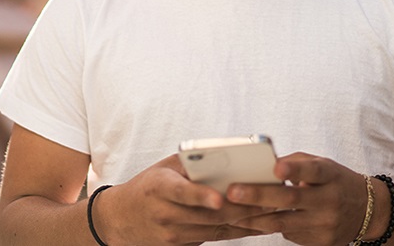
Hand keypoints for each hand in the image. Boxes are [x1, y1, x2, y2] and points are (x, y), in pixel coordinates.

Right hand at [93, 154, 271, 244]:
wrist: (120, 220)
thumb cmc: (148, 186)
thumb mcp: (162, 168)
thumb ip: (190, 164)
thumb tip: (226, 155)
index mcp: (158, 187)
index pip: (180, 192)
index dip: (200, 196)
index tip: (220, 198)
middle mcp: (164, 213)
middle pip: (208, 215)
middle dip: (241, 209)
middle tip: (269, 200)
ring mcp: (172, 234)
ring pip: (216, 230)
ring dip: (246, 223)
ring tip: (273, 213)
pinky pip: (215, 239)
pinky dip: (237, 232)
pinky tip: (257, 226)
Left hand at [224, 152, 369, 245]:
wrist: (368, 211)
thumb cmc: (336, 181)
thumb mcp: (323, 165)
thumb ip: (297, 163)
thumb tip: (264, 164)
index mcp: (330, 176)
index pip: (313, 171)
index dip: (295, 169)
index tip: (276, 166)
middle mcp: (330, 201)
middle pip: (291, 199)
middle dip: (259, 195)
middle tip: (232, 192)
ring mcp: (325, 225)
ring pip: (284, 223)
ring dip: (254, 218)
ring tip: (229, 212)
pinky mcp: (321, 242)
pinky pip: (288, 235)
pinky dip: (268, 227)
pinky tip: (251, 221)